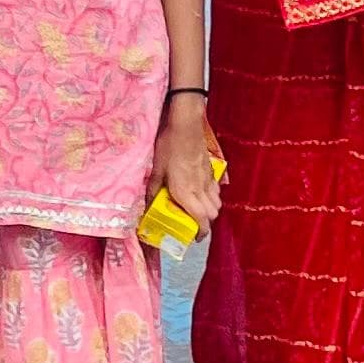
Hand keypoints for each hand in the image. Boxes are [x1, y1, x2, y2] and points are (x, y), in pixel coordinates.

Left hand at [152, 95, 221, 232]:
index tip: (194, 237)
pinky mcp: (212, 169)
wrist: (186, 125)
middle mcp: (201, 189)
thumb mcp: (156, 170)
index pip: (202, 220)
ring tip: (197, 208)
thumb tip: (147, 206)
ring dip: (210, 210)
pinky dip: (213, 196)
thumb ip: (153, 191)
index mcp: (186, 193)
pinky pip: (217, 189)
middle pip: (213, 215)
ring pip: (217, 203)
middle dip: (206, 223)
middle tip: (193, 223)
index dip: (200, 233)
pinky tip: (202, 190)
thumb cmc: (169, 147)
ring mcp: (208, 179)